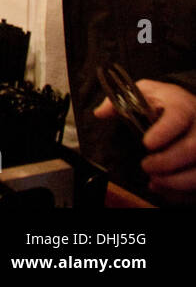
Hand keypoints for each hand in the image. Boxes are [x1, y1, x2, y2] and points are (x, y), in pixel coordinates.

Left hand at [94, 79, 195, 202]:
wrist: (187, 108)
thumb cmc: (162, 102)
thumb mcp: (142, 93)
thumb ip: (119, 102)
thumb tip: (100, 113)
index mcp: (182, 105)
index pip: (178, 117)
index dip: (163, 132)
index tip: (146, 143)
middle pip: (193, 148)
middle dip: (167, 162)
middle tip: (146, 165)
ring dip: (177, 181)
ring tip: (154, 180)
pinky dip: (182, 193)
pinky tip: (163, 189)